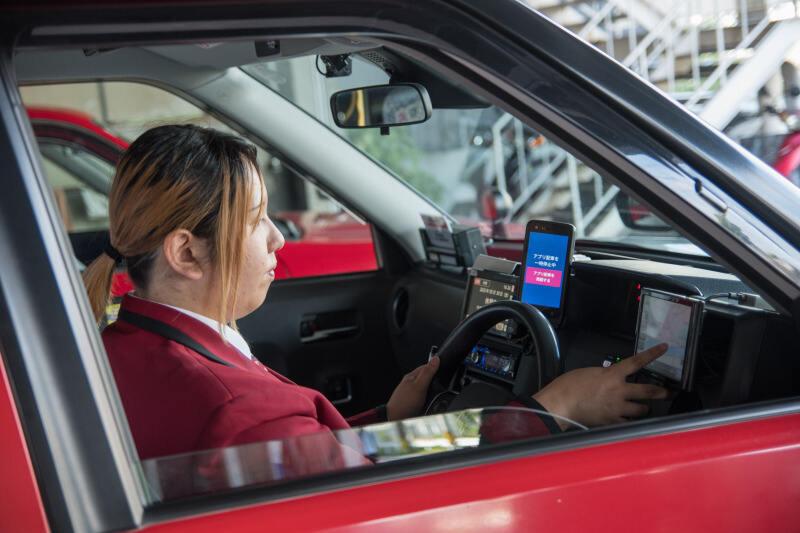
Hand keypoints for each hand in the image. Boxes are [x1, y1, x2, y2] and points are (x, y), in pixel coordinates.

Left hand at [386, 356, 439, 420]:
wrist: (396, 419)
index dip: (436, 366)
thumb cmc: (403, 403)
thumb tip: (436, 359)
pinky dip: (431, 399)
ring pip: (428, 389)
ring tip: (439, 394)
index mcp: (411, 376)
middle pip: (428, 378)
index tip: (445, 368)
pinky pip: (426, 398)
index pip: (426, 366)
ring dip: (434, 392)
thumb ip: (427, 372)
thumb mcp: (419, 386)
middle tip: (444, 384)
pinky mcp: (415, 403)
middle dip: (436, 381)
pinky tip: (433, 402)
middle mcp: (412, 384)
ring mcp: (413, 394)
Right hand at [533, 343, 669, 428]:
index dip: (652, 354)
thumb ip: (606, 376)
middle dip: (661, 392)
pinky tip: (626, 420)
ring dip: (643, 408)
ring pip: (640, 410)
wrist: (561, 405)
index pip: (637, 362)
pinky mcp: (612, 422)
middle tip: (667, 393)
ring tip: (642, 408)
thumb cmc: (569, 385)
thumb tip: (612, 380)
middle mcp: (619, 391)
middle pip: (648, 391)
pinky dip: (628, 421)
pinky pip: (627, 422)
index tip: (664, 348)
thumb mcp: (590, 373)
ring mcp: (617, 408)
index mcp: (612, 375)